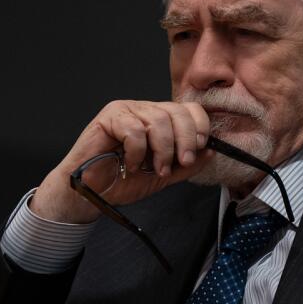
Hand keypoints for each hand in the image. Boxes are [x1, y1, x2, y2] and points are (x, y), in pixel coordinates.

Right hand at [32, 101, 212, 223]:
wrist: (91, 194)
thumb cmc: (121, 181)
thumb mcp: (163, 176)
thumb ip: (186, 165)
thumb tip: (211, 152)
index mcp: (159, 120)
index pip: (188, 109)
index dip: (199, 125)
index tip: (201, 147)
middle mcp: (144, 110)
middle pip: (177, 111)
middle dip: (185, 139)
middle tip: (182, 161)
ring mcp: (126, 111)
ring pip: (158, 120)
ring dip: (162, 150)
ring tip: (154, 169)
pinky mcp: (109, 117)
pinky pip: (134, 129)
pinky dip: (137, 150)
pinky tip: (130, 162)